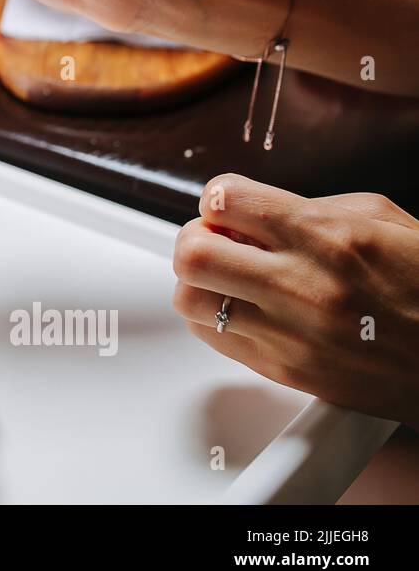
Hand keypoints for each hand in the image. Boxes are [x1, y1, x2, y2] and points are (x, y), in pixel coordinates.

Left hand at [173, 173, 418, 428]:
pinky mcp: (286, 370)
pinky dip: (214, 319)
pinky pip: (213, 339)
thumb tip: (249, 210)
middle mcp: (301, 284)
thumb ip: (306, 207)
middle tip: (218, 242)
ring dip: (199, 283)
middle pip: (191, 253)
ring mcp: (290, 332)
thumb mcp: (380, 219)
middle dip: (196, 239)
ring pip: (190, 300)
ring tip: (228, 279)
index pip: (222, 199)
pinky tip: (244, 310)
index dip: (218, 200)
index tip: (229, 209)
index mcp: (325, 234)